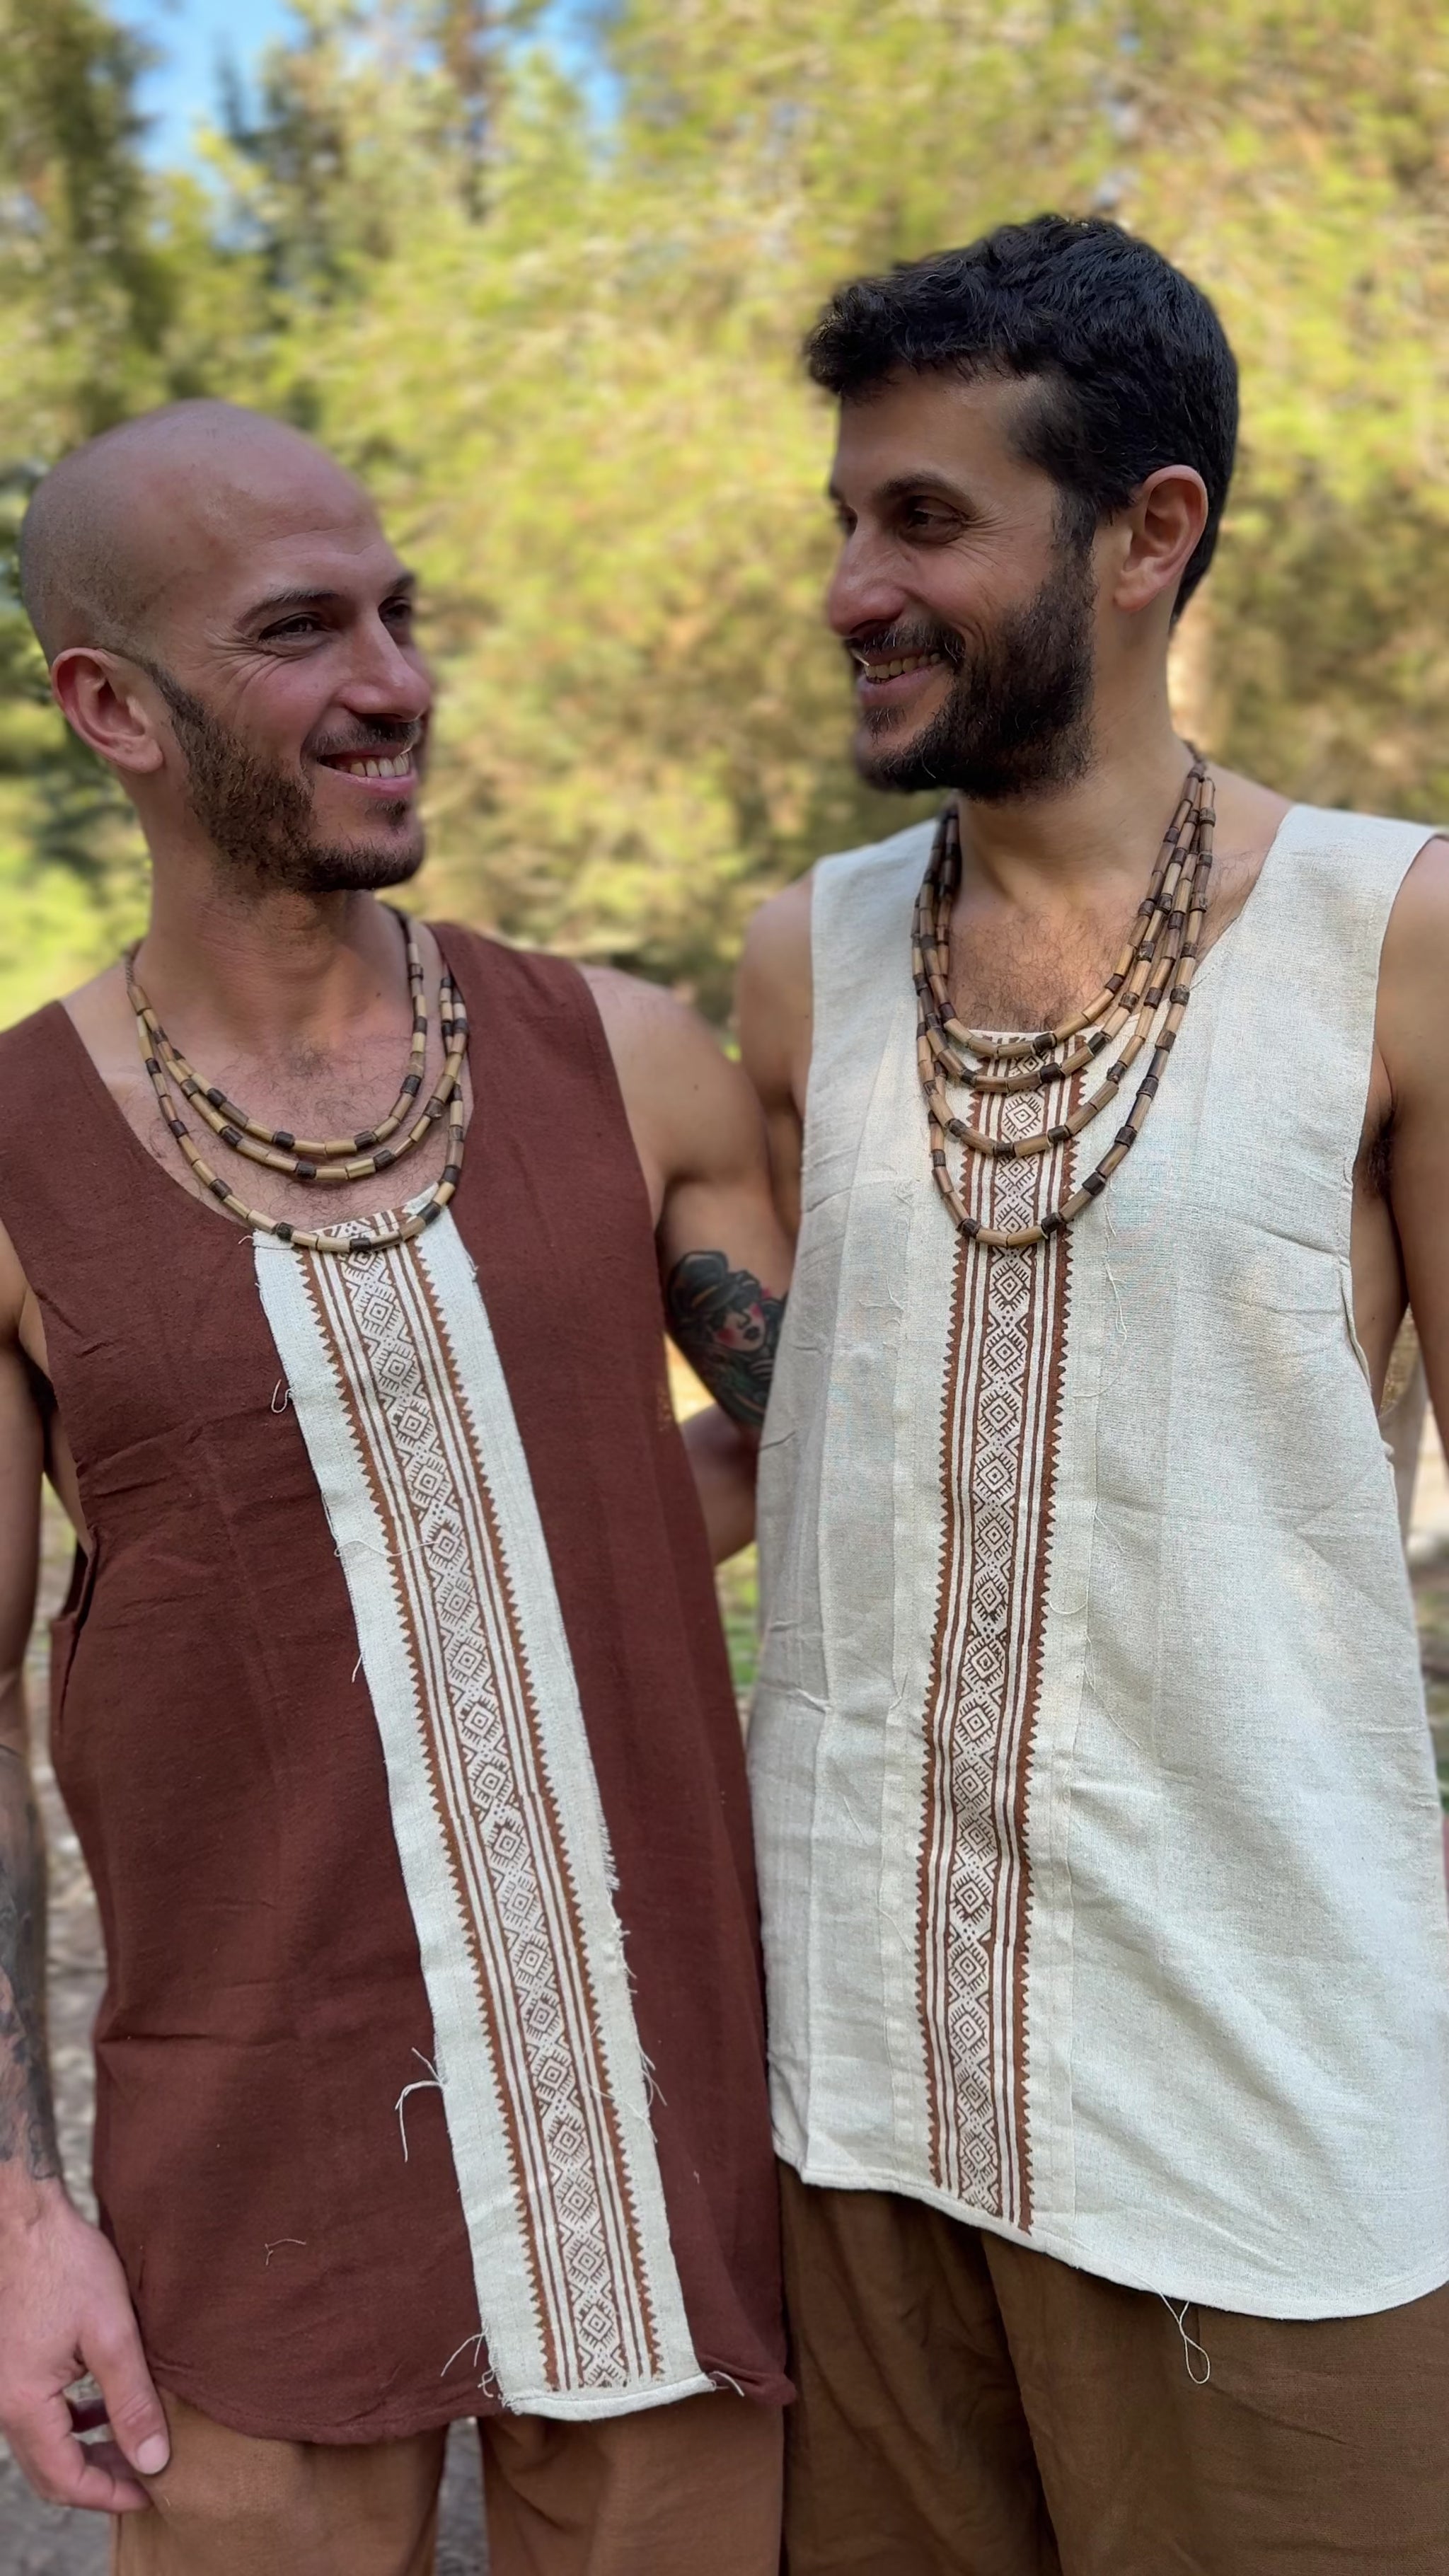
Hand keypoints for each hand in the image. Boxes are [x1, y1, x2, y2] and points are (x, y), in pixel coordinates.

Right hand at [0, 2185, 167, 2511]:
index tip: (154, 2494)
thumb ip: (132, 2401)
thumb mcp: (112, 2333)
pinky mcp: (8, 2366)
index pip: (65, 2480)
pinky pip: (37, 2415)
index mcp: (23, 2405)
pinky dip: (70, 2423)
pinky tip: (101, 2406)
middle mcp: (3, 2405)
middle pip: (49, 2472)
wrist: (24, 2217)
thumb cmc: (66, 2263)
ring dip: (86, 2451)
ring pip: (43, 2444)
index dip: (111, 2495)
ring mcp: (1, 2386)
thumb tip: (154, 2460)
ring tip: (134, 2443)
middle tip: (147, 2476)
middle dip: (99, 2480)